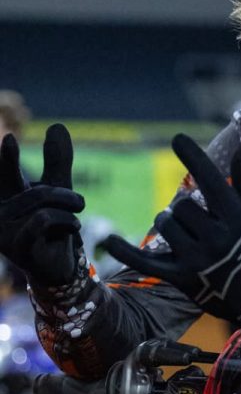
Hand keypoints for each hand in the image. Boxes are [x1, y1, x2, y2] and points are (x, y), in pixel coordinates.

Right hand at [0, 124, 85, 286]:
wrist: (58, 268)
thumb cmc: (53, 227)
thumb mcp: (58, 189)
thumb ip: (57, 160)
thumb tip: (57, 125)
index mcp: (4, 195)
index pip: (5, 172)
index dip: (8, 157)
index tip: (9, 137)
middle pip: (34, 189)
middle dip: (64, 195)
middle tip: (79, 203)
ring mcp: (3, 230)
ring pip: (44, 203)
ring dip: (69, 210)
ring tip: (73, 222)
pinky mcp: (15, 246)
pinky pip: (44, 220)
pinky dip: (65, 223)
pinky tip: (71, 230)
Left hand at [104, 134, 240, 322]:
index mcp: (237, 218)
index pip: (211, 180)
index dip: (193, 157)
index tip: (177, 138)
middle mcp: (217, 238)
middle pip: (182, 205)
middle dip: (187, 209)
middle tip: (201, 222)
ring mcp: (197, 259)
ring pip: (166, 224)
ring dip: (172, 225)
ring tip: (190, 237)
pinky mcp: (181, 278)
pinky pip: (145, 260)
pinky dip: (125, 251)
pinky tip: (109, 240)